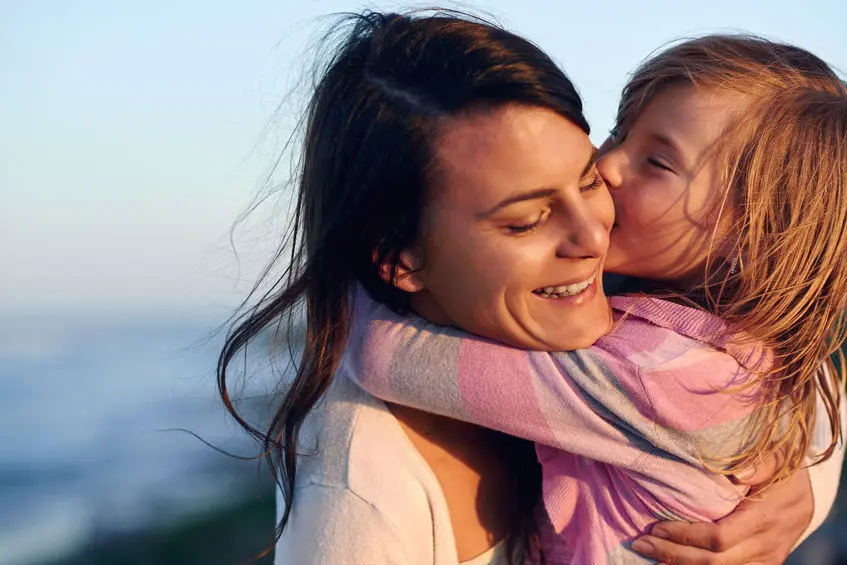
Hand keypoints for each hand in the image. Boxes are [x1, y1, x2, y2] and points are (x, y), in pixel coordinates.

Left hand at [631, 463, 812, 564]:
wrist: (810, 496)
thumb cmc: (785, 472)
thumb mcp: (778, 459)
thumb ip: (760, 463)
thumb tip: (737, 471)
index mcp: (764, 518)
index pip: (719, 538)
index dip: (685, 536)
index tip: (656, 527)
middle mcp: (765, 546)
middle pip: (714, 562)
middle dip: (674, 555)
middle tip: (641, 544)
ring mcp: (765, 560)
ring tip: (651, 555)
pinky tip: (674, 563)